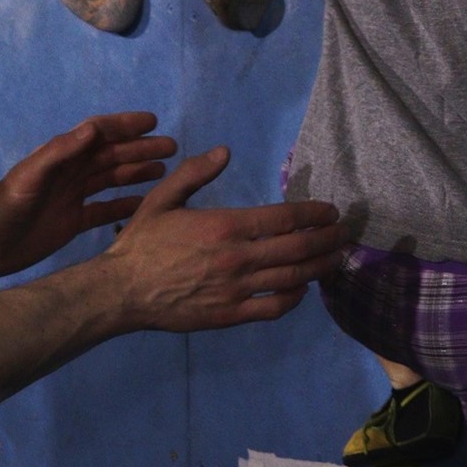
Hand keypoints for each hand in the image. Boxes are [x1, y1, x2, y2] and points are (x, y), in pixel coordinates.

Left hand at [0, 112, 177, 279]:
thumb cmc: (6, 207)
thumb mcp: (31, 175)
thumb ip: (61, 151)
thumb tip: (93, 128)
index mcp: (61, 157)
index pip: (98, 134)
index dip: (124, 125)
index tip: (152, 120)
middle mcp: (70, 173)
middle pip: (111, 155)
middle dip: (140, 148)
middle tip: (171, 146)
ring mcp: (73, 197)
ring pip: (111, 179)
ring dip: (136, 172)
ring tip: (164, 171)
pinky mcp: (72, 222)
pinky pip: (104, 210)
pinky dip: (124, 205)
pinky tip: (145, 205)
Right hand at [96, 146, 344, 331]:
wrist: (122, 291)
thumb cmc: (142, 242)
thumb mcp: (162, 198)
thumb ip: (195, 172)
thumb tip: (226, 152)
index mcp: (225, 226)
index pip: (284, 218)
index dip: (314, 214)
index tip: (330, 211)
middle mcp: (238, 258)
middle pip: (298, 247)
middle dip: (328, 238)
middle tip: (344, 233)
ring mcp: (237, 289)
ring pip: (293, 278)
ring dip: (320, 266)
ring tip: (337, 258)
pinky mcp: (231, 314)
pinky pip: (274, 307)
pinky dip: (295, 298)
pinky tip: (302, 288)